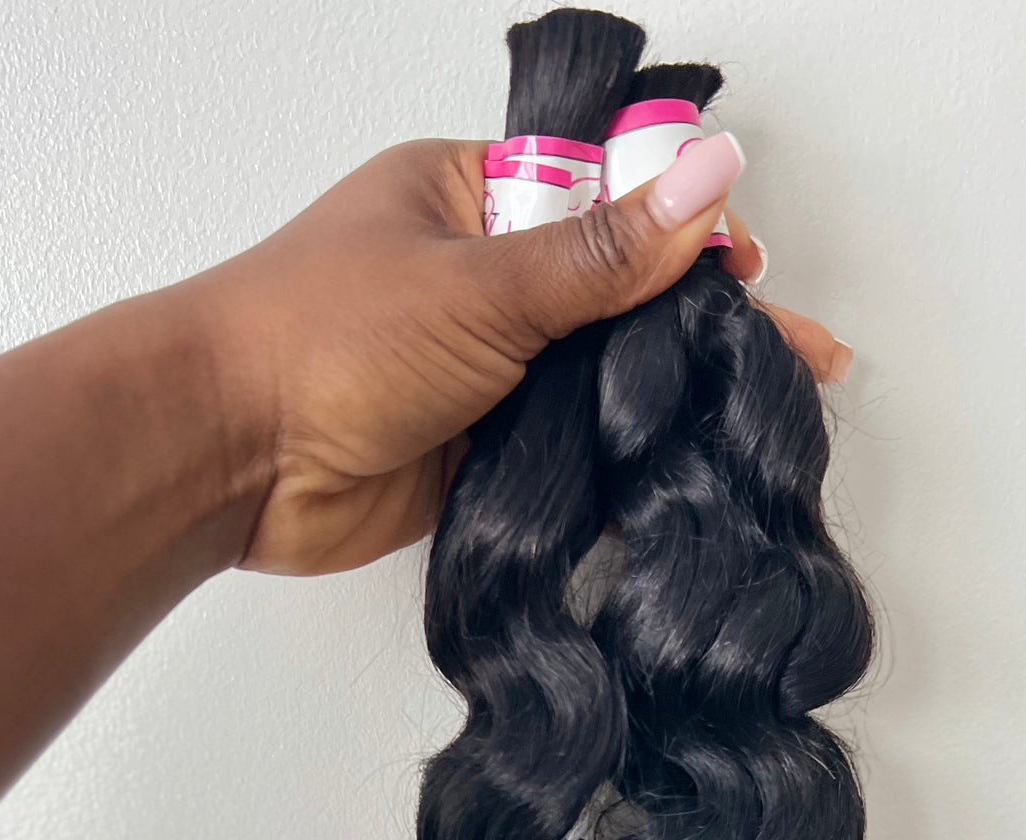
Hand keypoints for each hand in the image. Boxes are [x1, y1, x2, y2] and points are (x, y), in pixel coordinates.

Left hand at [183, 136, 851, 576]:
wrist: (226, 459)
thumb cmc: (321, 337)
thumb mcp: (481, 281)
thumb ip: (603, 254)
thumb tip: (710, 178)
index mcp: (473, 194)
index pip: (609, 198)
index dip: (686, 233)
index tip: (753, 274)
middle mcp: (483, 278)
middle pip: (618, 295)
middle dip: (703, 327)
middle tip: (800, 362)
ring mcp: (482, 372)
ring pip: (597, 380)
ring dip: (669, 402)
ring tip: (767, 424)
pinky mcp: (478, 455)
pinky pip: (567, 452)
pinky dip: (620, 464)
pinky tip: (688, 476)